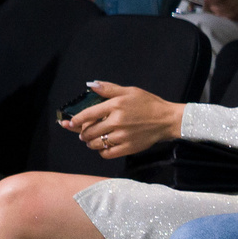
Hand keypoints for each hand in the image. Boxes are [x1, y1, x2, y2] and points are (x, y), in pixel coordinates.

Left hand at [61, 82, 183, 159]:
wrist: (167, 119)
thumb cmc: (148, 103)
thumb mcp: (129, 91)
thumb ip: (108, 88)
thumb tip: (89, 85)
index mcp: (115, 105)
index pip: (87, 114)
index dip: (75, 120)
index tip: (70, 123)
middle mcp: (117, 121)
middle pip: (89, 131)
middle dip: (82, 133)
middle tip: (83, 133)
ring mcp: (123, 136)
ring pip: (96, 143)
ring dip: (90, 143)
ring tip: (92, 140)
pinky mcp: (129, 147)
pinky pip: (107, 153)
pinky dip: (102, 151)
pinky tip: (104, 147)